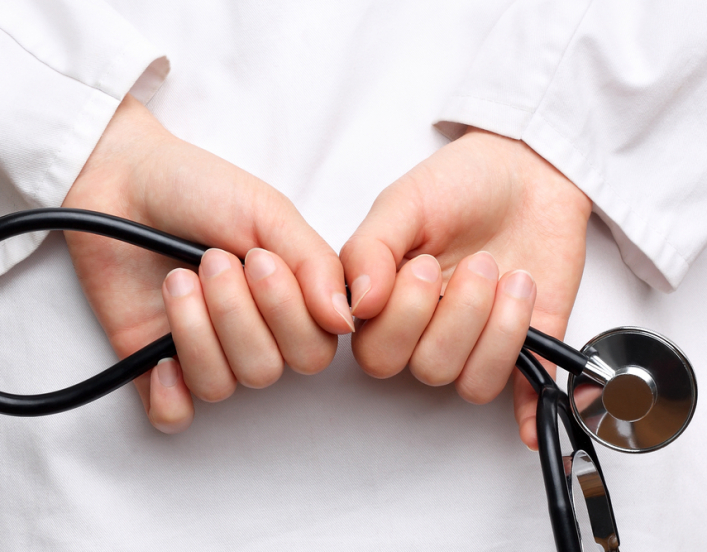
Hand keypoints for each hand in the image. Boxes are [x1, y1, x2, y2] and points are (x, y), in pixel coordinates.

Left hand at [63, 95, 352, 432]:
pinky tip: (161, 358)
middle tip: (211, 260)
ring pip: (221, 385)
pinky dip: (169, 397)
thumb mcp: (269, 213)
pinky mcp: (155, 367)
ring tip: (178, 279)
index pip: (314, 350)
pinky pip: (173, 415)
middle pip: (267, 371)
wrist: (124, 181)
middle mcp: (253, 334)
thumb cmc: (201, 190)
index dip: (286, 313)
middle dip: (236, 315)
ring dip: (195, 329)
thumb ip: (314, 263)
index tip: (258, 259)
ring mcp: (205, 352)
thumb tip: (345, 320)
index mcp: (289, 303)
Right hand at [340, 128, 590, 449]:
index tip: (423, 264)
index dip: (404, 317)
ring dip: (499, 328)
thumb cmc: (461, 183)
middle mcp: (430, 330)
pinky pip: (525, 395)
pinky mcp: (527, 347)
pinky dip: (529, 409)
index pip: (377, 353)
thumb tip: (355, 307)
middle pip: (428, 369)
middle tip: (477, 263)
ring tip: (512, 278)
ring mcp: (478, 341)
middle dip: (458, 316)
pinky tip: (528, 414)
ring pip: (474, 381)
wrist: (528, 172)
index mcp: (391, 303)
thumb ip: (370, 250)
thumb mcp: (405, 203)